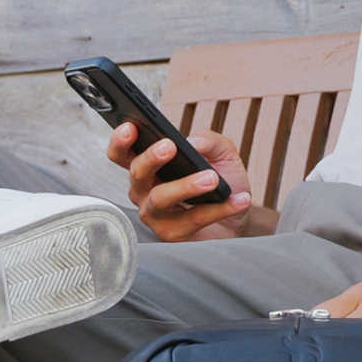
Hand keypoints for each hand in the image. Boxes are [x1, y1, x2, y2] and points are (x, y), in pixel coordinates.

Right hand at [107, 120, 253, 242]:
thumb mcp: (222, 153)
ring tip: (212, 177)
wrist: (238, 219)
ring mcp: (154, 214)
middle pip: (137, 173)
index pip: (123, 153)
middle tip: (170, 147)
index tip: (130, 127)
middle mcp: (144, 190)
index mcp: (149, 167)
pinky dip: (219, 209)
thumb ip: (209, 141)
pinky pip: (193, 219)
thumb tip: (192, 142)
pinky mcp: (172, 234)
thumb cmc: (221, 183)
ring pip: (160, 198)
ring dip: (186, 185)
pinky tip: (241, 199)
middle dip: (151, 158)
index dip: (121, 141)